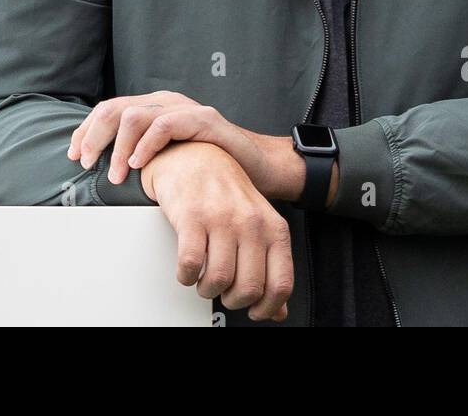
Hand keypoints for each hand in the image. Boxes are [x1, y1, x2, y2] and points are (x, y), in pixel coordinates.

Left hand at [68, 91, 320, 201]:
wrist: (257, 167)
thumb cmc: (209, 166)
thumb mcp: (168, 159)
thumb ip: (142, 156)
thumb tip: (103, 171)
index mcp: (153, 110)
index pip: (109, 110)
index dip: (86, 130)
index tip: (74, 156)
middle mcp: (165, 103)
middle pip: (116, 108)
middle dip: (94, 136)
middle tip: (87, 164)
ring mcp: (185, 109)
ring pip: (136, 115)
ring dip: (119, 147)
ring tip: (116, 174)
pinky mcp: (204, 120)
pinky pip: (167, 125)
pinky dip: (147, 145)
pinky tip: (140, 164)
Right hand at [142, 141, 293, 322]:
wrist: (194, 157)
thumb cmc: (225, 192)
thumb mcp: (257, 224)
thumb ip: (269, 265)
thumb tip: (277, 308)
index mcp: (272, 226)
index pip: (281, 283)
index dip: (267, 307)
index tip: (255, 311)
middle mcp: (250, 222)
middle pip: (249, 288)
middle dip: (232, 300)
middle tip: (224, 291)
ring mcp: (221, 218)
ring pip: (218, 280)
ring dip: (207, 289)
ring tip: (204, 279)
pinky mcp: (192, 217)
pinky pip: (190, 265)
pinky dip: (186, 276)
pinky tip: (188, 269)